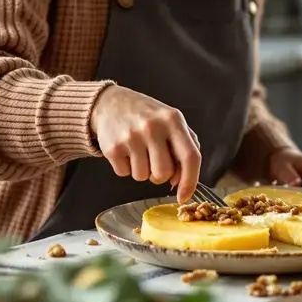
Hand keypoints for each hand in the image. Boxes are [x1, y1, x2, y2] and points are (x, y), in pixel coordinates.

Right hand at [91, 86, 201, 202]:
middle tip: (153, 160)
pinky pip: (124, 174)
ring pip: (142, 177)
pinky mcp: (112, 147)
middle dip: (159, 175)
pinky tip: (124, 150)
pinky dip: (125, 167)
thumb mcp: (171, 121)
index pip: (190, 157)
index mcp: (173, 120)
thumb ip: (185, 147)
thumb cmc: (147, 117)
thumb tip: (180, 180)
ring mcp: (131, 137)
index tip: (184, 197)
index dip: (190, 181)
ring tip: (137, 150)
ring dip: (141, 170)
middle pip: (164, 173)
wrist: (111, 104)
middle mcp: (153, 127)